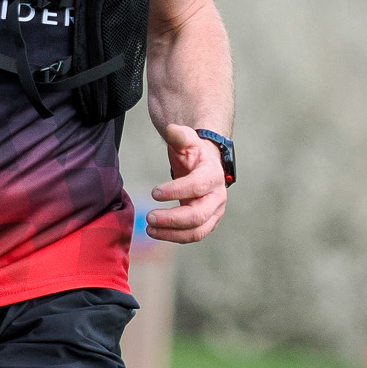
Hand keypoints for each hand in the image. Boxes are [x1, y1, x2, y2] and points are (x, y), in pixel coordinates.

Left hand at [147, 124, 227, 242]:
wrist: (205, 165)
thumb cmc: (194, 153)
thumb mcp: (187, 140)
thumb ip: (179, 135)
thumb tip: (171, 130)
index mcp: (212, 174)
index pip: (197, 186)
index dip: (176, 191)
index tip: (154, 192)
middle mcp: (217, 196)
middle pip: (198, 215)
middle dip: (172, 219)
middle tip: (149, 217)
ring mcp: (214, 212)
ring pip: (197, 231)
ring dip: (171, 233)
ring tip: (149, 228)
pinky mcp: (207, 223)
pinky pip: (193, 236)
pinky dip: (174, 237)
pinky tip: (155, 232)